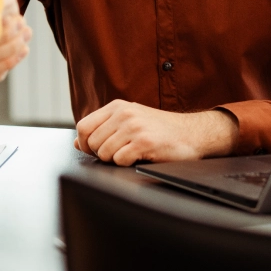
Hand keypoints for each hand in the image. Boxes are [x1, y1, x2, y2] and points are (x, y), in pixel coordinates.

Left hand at [73, 100, 238, 165]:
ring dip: (114, 160)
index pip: (84, 126)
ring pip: (104, 153)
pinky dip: (126, 164)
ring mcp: (134, 127)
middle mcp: (123, 113)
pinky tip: (139, 158)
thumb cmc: (159, 129)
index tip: (94, 151)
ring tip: (130, 154)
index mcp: (117, 106)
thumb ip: (103, 129)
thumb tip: (78, 143)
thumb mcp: (129, 121)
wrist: (193, 133)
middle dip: (101, 154)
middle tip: (118, 154)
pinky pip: (119, 160)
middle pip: (92, 142)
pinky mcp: (144, 142)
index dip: (85, 143)